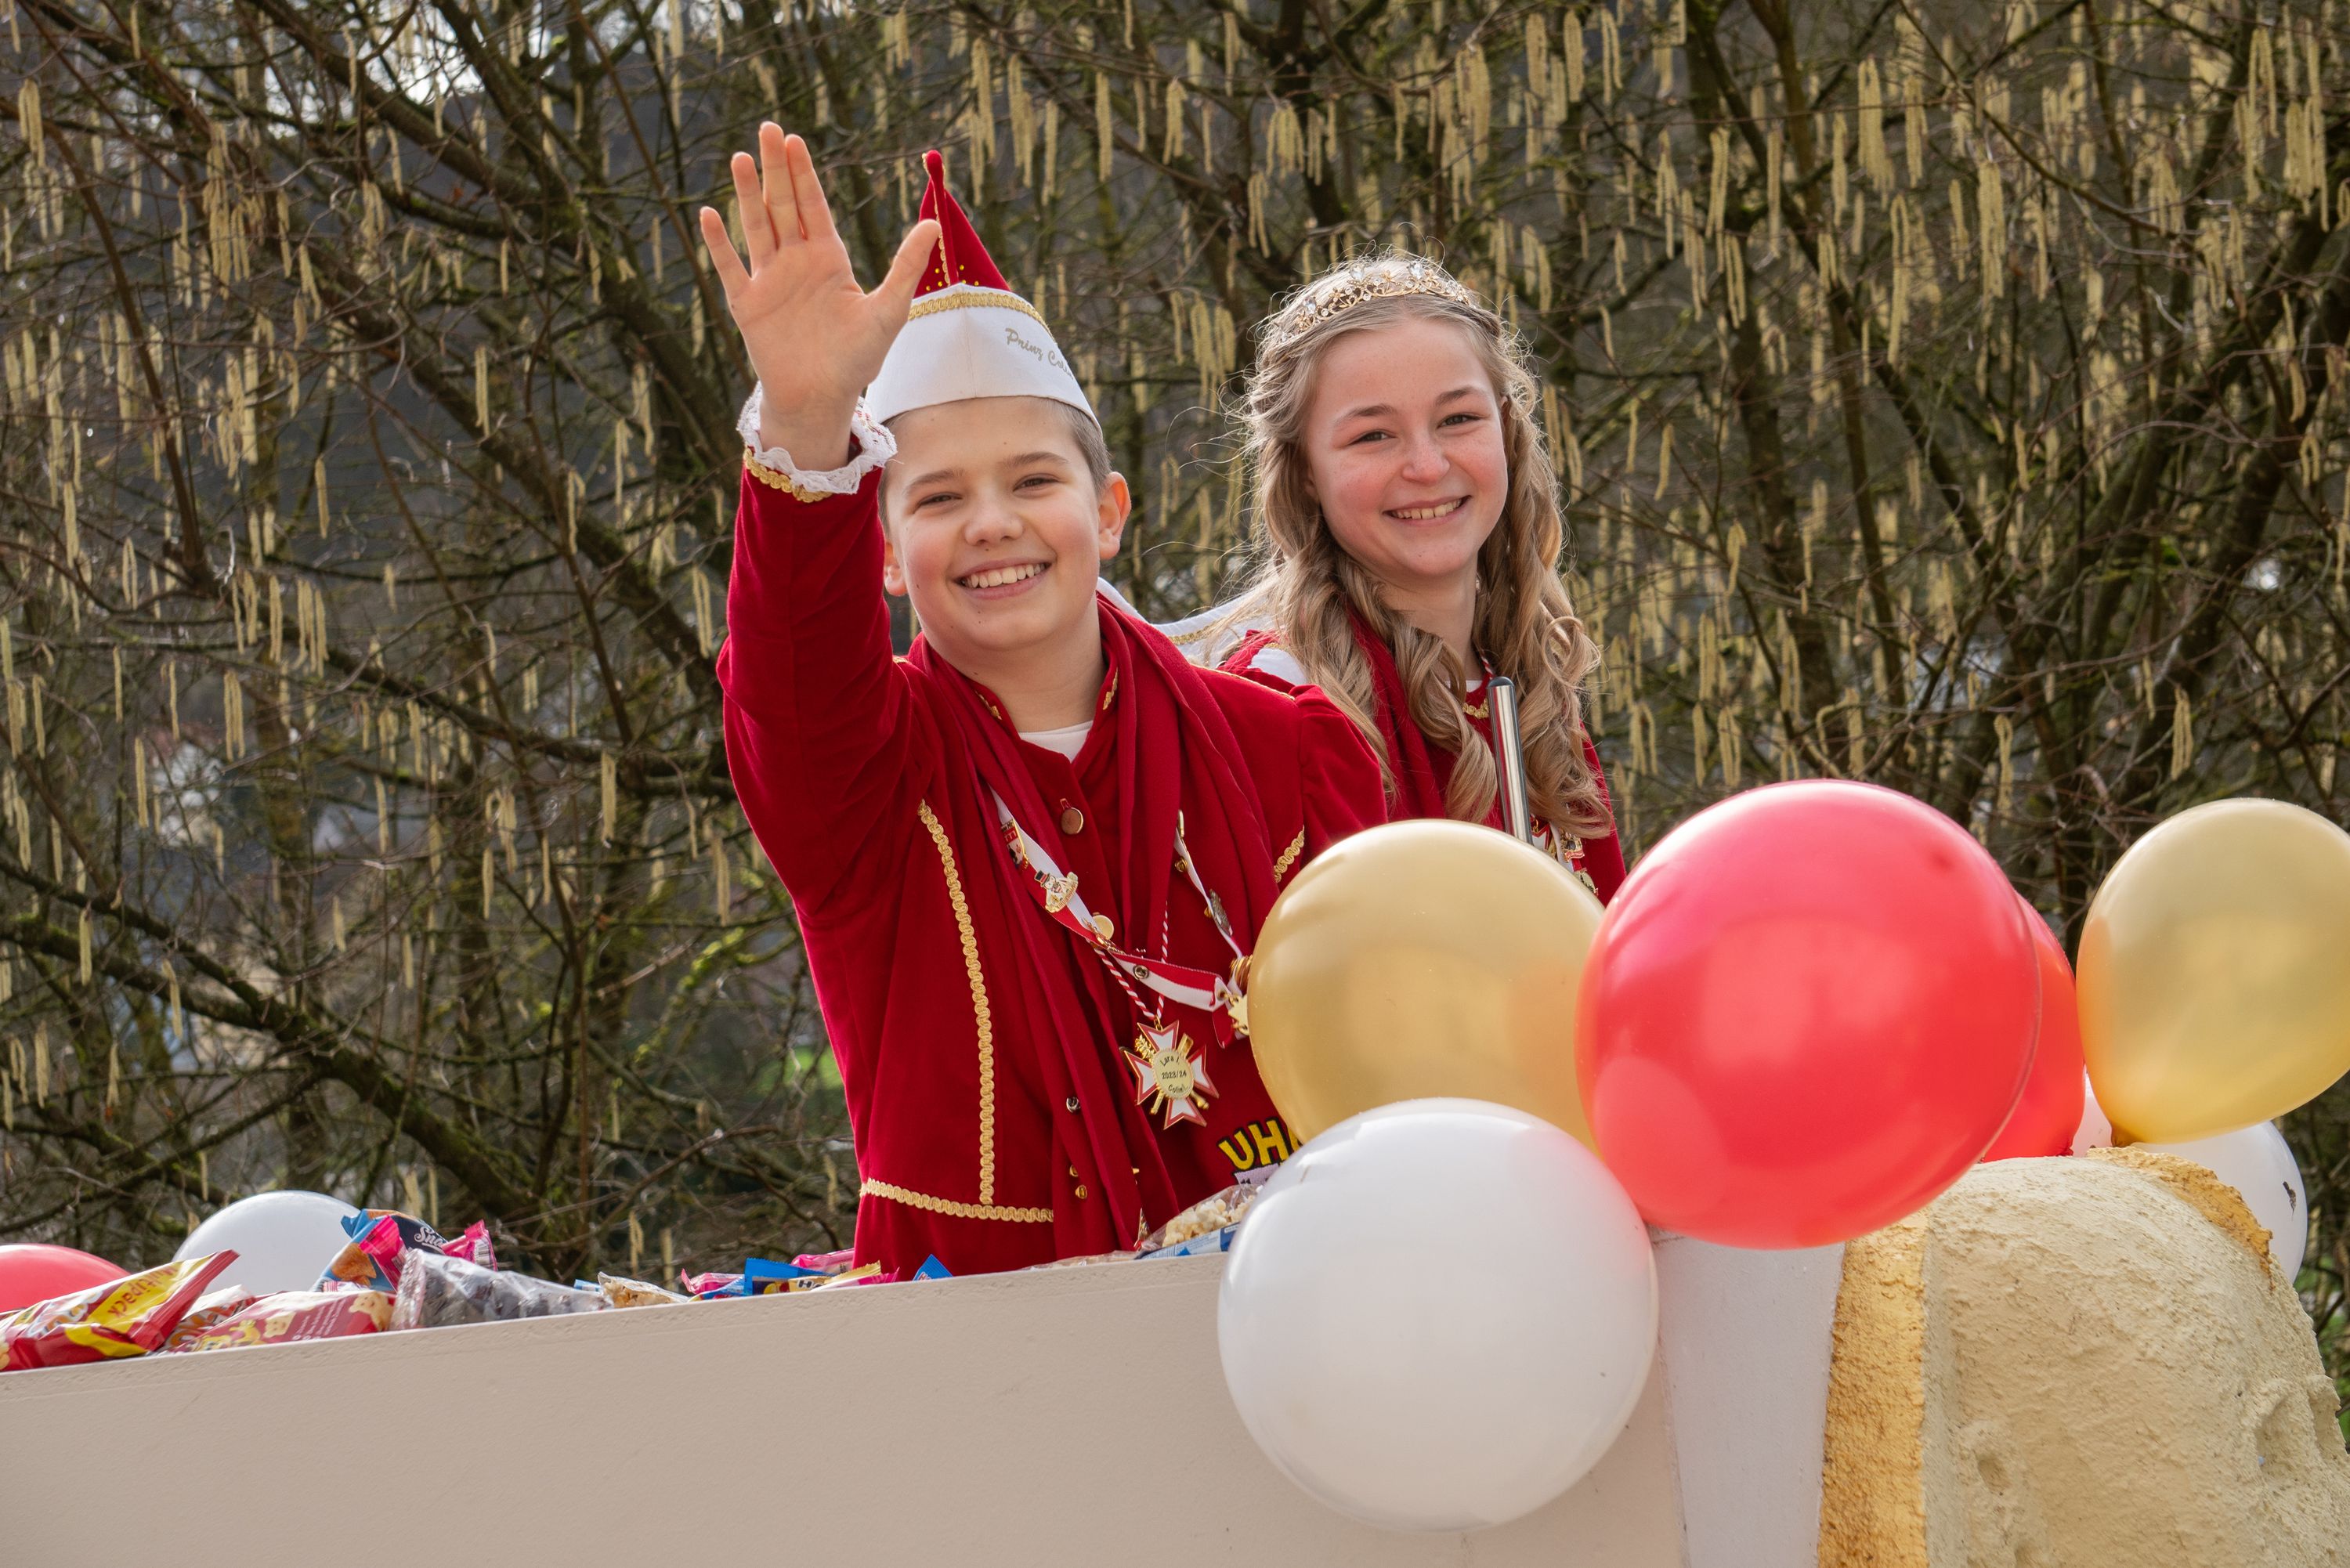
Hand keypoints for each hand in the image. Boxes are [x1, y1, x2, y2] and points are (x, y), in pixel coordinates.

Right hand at [699, 125, 938, 469]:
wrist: (822, 399)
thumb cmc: (858, 360)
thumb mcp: (889, 310)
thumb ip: (906, 267)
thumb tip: (933, 224)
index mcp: (828, 259)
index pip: (813, 206)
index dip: (803, 173)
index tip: (795, 140)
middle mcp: (796, 263)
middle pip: (783, 206)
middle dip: (775, 168)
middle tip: (767, 128)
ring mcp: (770, 281)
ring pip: (757, 228)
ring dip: (747, 194)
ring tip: (739, 157)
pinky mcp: (748, 305)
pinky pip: (731, 268)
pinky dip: (720, 244)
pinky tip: (710, 214)